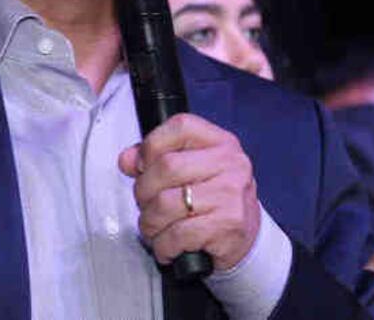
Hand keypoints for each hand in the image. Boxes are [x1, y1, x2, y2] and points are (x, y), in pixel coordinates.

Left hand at [117, 113, 259, 269]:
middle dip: (144, 191)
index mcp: (221, 143)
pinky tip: (168, 246)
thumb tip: (127, 159)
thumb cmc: (214, 200)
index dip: (151, 146)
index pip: (180, 127)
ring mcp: (230, 194)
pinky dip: (163, 245)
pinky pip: (177, 234)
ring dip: (150, 223)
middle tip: (145, 205)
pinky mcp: (227, 225)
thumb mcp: (191, 170)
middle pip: (166, 167)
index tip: (142, 166)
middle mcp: (231, 164)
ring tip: (155, 228)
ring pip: (165, 204)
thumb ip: (157, 158)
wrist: (246, 238)